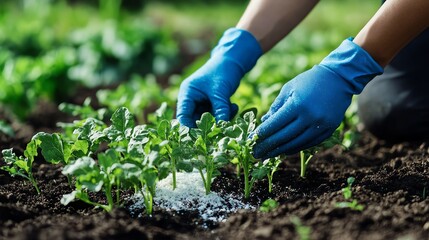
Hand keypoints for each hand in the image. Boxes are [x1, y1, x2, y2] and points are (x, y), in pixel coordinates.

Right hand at [177, 28, 261, 126]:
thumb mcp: (221, 92)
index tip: (203, 136)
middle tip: (222, 127)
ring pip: (208, 119)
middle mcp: (192, 99)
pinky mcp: (211, 103)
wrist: (234, 61)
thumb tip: (221, 128)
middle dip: (209, 125)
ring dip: (220, 118)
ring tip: (232, 108)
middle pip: (195, 120)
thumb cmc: (223, 71)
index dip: (190, 128)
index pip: (183, 116)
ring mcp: (202, 102)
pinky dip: (225, 114)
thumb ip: (220, 110)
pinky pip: (216, 115)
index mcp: (187, 94)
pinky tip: (234, 106)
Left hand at [253, 38, 382, 158]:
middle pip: (284, 137)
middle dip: (267, 147)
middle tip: (255, 154)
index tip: (250, 141)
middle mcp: (310, 117)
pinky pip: (309, 143)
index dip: (261, 134)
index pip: (275, 124)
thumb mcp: (288, 89)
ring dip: (280, 151)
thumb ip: (276, 107)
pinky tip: (284, 151)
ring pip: (296, 143)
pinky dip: (295, 148)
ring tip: (267, 155)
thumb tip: (263, 124)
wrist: (339, 79)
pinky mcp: (329, 130)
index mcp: (298, 104)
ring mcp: (321, 125)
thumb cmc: (309, 81)